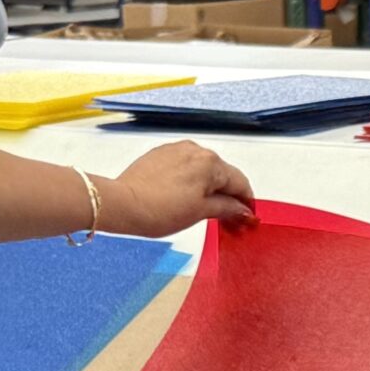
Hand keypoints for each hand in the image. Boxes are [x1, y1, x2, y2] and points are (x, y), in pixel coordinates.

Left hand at [101, 141, 255, 236]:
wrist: (123, 204)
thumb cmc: (159, 210)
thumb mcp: (201, 212)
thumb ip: (227, 208)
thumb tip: (242, 210)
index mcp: (210, 162)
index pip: (239, 182)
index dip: (246, 202)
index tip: (246, 217)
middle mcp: (195, 150)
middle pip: (221, 175)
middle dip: (227, 196)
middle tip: (227, 220)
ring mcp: (176, 150)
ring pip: (202, 170)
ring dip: (208, 188)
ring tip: (202, 211)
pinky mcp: (160, 154)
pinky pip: (184, 167)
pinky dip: (190, 181)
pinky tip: (183, 198)